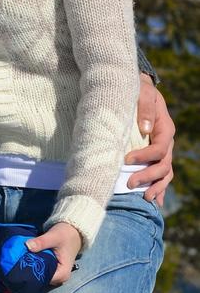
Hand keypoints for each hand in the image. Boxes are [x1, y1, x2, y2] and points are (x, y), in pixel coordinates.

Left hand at [22, 220, 82, 286]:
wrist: (72, 232)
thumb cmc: (65, 235)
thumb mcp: (54, 237)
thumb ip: (41, 242)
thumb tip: (27, 245)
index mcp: (63, 273)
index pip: (44, 279)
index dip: (32, 273)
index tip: (21, 265)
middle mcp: (59, 277)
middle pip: (40, 278)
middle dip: (29, 270)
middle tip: (17, 262)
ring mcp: (55, 274)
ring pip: (39, 274)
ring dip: (30, 267)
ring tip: (20, 260)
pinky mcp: (51, 269)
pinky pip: (40, 270)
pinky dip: (33, 265)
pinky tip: (25, 259)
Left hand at [125, 77, 173, 208]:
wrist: (139, 91)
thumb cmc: (139, 91)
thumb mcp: (143, 93)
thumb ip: (145, 108)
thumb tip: (146, 128)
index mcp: (165, 129)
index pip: (160, 148)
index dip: (145, 156)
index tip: (126, 159)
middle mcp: (166, 142)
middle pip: (163, 165)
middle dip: (148, 176)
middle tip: (129, 183)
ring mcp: (162, 151)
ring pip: (165, 173)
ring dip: (156, 186)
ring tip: (145, 197)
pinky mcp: (155, 156)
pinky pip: (161, 175)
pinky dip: (159, 188)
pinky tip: (154, 201)